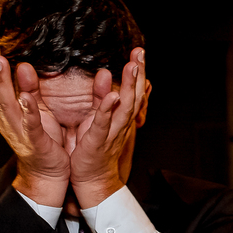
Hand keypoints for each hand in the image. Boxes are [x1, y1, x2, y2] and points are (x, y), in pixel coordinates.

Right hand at [0, 36, 68, 206]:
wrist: (47, 175)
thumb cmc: (41, 139)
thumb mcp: (31, 110)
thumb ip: (26, 88)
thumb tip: (21, 63)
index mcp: (3, 110)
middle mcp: (5, 119)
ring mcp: (19, 131)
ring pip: (5, 104)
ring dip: (2, 81)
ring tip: (0, 60)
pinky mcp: (36, 143)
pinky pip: (30, 126)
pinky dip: (28, 111)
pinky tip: (26, 97)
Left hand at [70, 48, 147, 207]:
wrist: (92, 180)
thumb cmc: (94, 150)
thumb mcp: (102, 121)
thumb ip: (105, 99)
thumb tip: (109, 77)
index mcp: (121, 118)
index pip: (133, 91)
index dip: (138, 73)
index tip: (139, 52)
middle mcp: (121, 124)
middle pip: (134, 96)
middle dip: (138, 74)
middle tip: (140, 53)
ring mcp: (112, 134)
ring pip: (124, 108)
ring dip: (129, 87)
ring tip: (132, 67)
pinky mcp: (97, 143)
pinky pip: (104, 125)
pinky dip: (108, 111)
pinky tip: (112, 97)